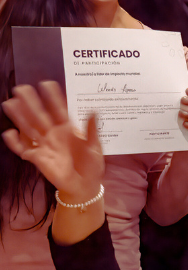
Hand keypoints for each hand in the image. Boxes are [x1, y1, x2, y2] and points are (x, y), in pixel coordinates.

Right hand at [2, 82, 104, 200]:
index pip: (58, 109)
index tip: (47, 83)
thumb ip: (92, 130)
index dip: (53, 97)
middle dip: (31, 102)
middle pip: (39, 115)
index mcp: (68, 128)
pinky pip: (23, 148)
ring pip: (28, 128)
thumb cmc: (91, 165)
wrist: (85, 186)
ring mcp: (44, 145)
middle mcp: (53, 133)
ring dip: (19, 117)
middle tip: (22, 88)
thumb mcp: (95, 147)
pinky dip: (15, 142)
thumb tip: (94, 111)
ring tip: (10, 103)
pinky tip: (9, 133)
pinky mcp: (38, 158)